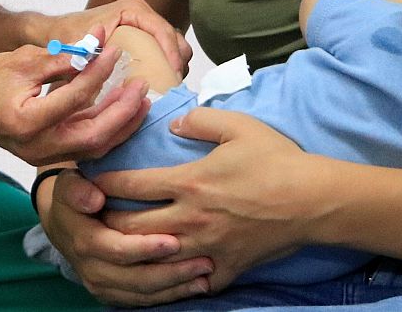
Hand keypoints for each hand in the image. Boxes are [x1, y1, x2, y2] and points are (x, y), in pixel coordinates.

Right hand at [0, 45, 150, 166]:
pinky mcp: (48, 154)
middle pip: (94, 135)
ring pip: (94, 147)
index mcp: (28, 122)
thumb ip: (61, 58)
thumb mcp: (21, 61)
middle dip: (123, 111)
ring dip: (121, 124)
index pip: (76, 97)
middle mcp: (37, 146)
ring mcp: (42, 155)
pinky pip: (85, 147)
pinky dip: (107, 130)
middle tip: (142, 84)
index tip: (114, 49)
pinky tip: (122, 110)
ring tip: (141, 99)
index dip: (99, 71)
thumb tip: (96, 45)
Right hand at [37, 168, 215, 306]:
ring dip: (175, 287)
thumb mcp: (69, 185)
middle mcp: (92, 268)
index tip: (175, 241)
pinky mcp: (111, 293)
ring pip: (142, 293)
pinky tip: (193, 287)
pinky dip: (168, 296)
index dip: (146, 248)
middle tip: (204, 262)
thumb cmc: (74, 197)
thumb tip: (95, 198)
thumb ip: (78, 189)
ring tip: (205, 275)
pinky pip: (142, 301)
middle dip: (172, 272)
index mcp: (85, 241)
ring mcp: (101, 284)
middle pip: (136, 278)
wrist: (61, 224)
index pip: (118, 249)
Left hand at [43, 0, 192, 77]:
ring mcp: (146, 26)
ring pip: (174, 46)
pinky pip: (165, 53)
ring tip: (167, 90)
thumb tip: (101, 63)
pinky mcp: (145, 38)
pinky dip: (166, 68)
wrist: (57, 32)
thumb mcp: (77, 45)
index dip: (172, 54)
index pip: (162, 31)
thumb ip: (88, 54)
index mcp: (133, 10)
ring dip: (174, 67)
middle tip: (173, 88)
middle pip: (174, 38)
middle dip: (177, 63)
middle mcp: (143, 14)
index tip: (173, 76)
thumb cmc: (67, 35)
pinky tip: (159, 86)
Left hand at [91, 108, 318, 292]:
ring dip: (132, 252)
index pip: (131, 185)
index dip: (103, 183)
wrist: (312, 201)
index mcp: (189, 182)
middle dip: (105, 223)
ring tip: (117, 246)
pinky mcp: (225, 267)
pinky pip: (192, 280)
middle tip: (93, 218)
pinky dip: (176, 278)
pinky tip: (166, 272)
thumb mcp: (238, 125)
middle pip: (130, 227)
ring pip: (154, 257)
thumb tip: (173, 124)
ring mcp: (206, 247)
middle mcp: (190, 218)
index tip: (89, 181)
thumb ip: (199, 121)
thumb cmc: (276, 160)